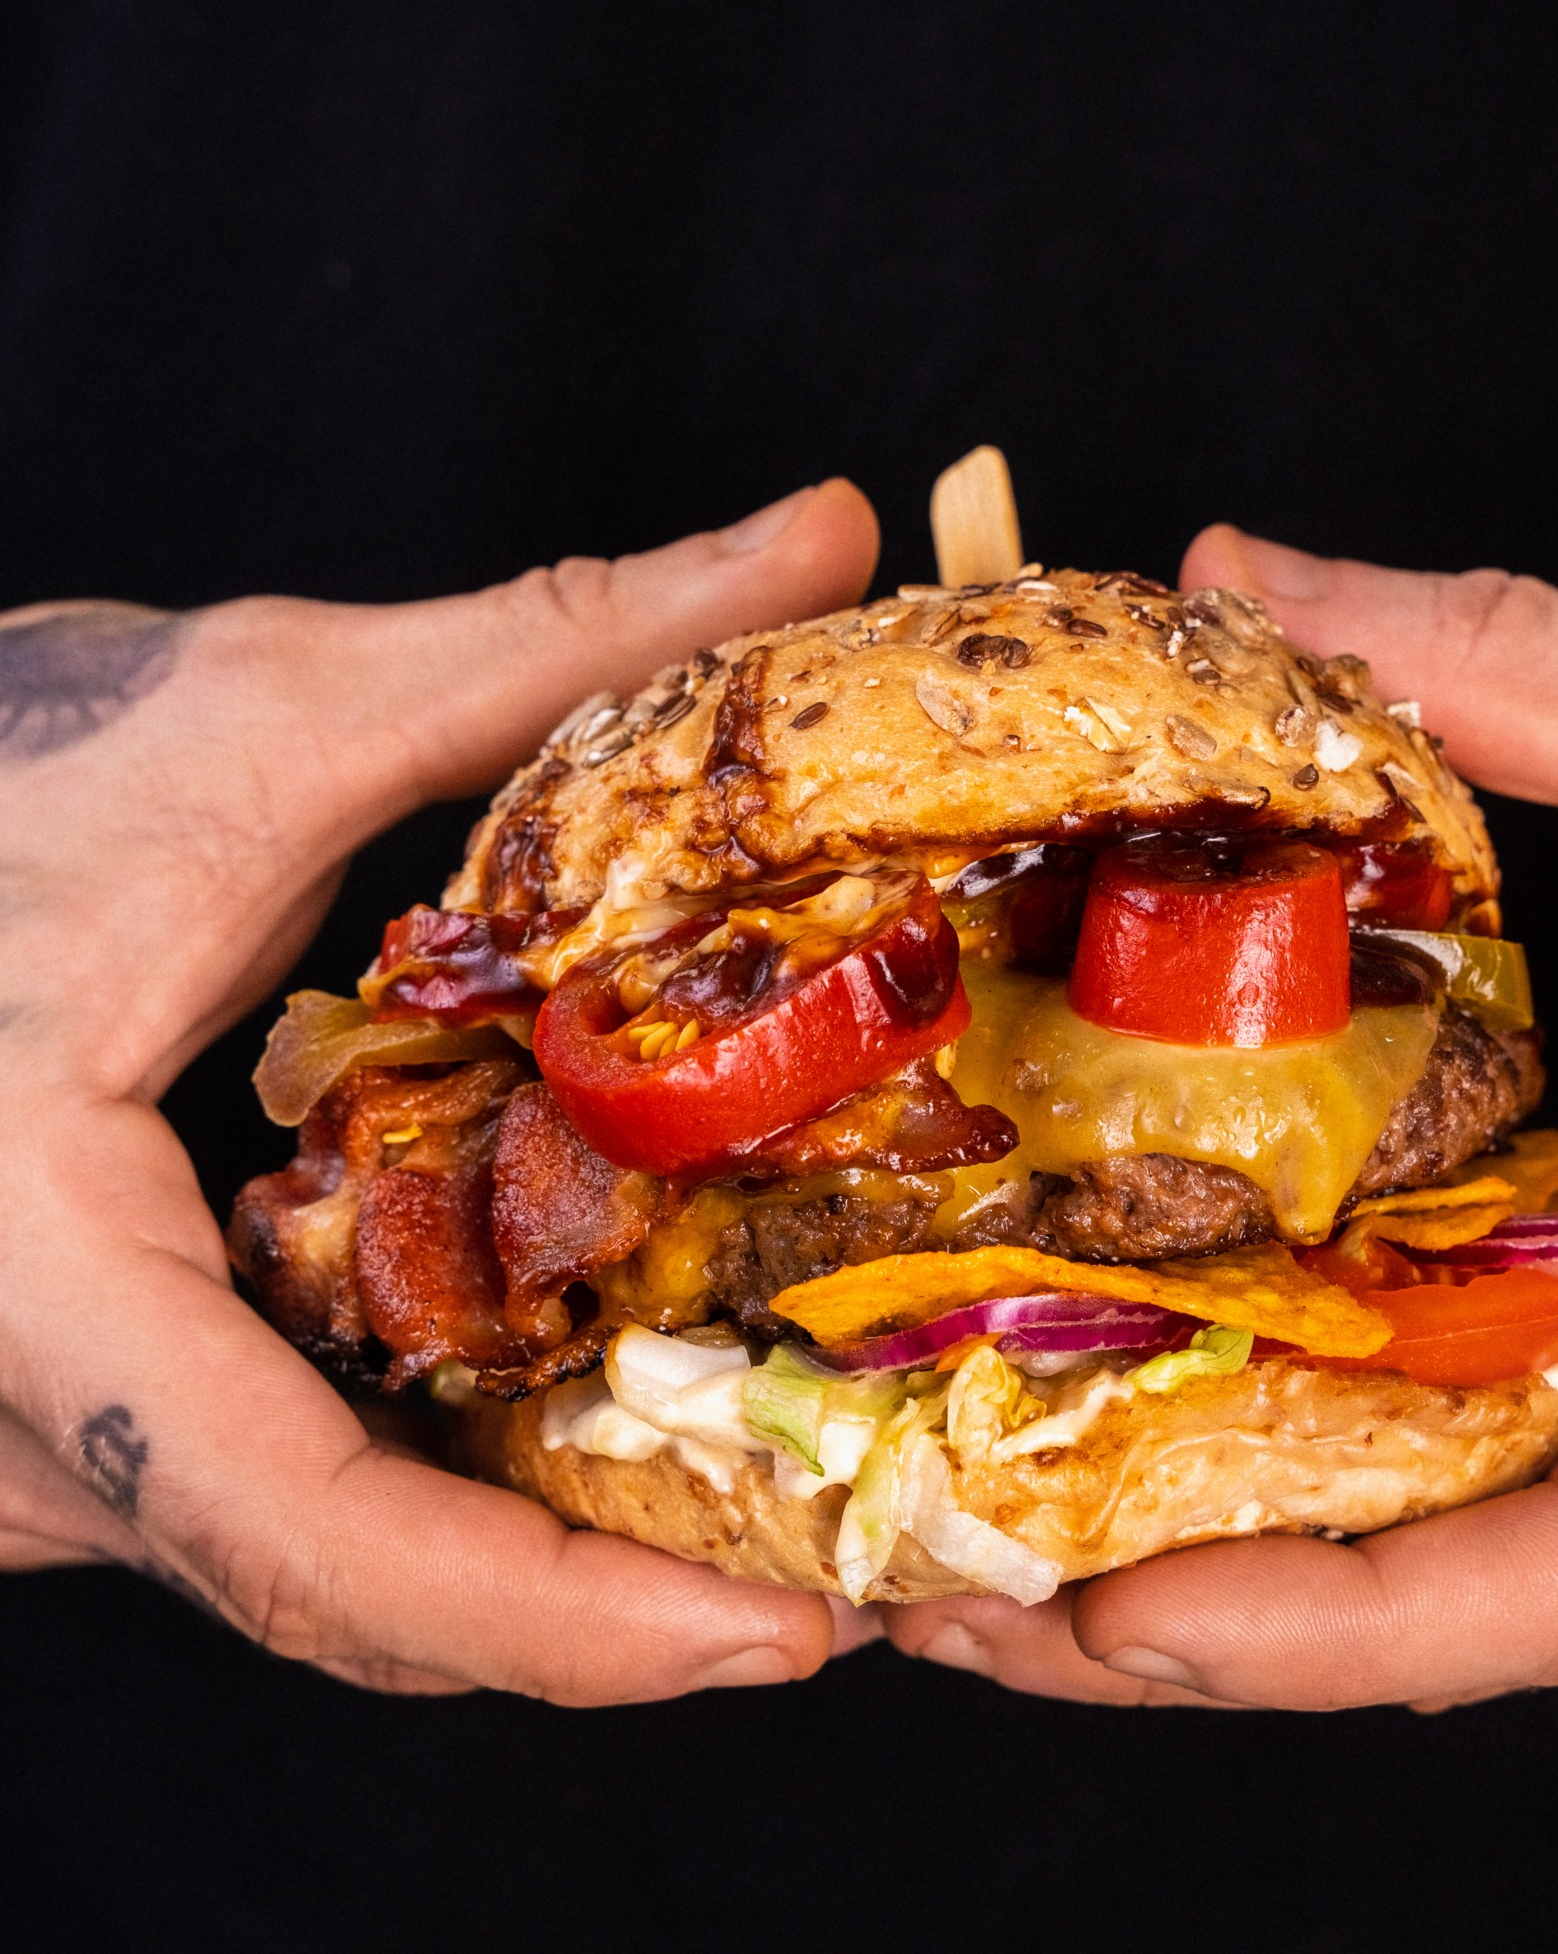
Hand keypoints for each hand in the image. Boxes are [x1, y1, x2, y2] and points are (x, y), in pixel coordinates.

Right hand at [0, 480, 888, 1697]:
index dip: (553, 1622)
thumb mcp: (253, 709)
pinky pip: (282, 1499)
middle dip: (604, 1616)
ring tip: (772, 1527)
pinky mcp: (80, 1407)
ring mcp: (41, 1437)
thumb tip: (821, 540)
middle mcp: (25, 1423)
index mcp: (36, 1282)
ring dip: (544, 1563)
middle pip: (352, 1596)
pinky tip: (600, 1430)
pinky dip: (451, 1491)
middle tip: (850, 1586)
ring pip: (322, 1565)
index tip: (772, 1642)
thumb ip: (551, 642)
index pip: (307, 1535)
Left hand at [885, 530, 1557, 1707]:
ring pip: (1524, 1560)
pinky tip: (1213, 1421)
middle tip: (964, 1592)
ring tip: (1024, 1521)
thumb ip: (1526, 668)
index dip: (1330, 1629)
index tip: (1104, 1629)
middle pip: (1503, 1598)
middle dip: (1224, 1610)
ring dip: (1275, 1551)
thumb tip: (1246, 580)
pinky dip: (1378, 1475)